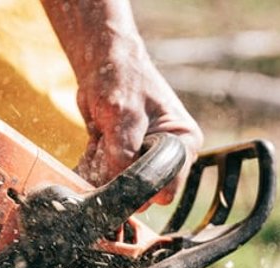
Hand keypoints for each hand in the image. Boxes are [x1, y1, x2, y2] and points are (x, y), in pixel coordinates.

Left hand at [74, 52, 202, 201]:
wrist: (104, 63)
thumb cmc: (122, 78)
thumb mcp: (124, 114)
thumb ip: (123, 152)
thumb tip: (118, 188)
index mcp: (184, 143)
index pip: (168, 186)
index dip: (142, 187)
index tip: (118, 173)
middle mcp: (170, 157)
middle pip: (145, 192)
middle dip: (120, 178)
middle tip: (107, 147)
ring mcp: (148, 160)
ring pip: (123, 188)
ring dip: (104, 171)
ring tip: (102, 139)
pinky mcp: (127, 161)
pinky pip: (108, 180)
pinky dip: (95, 167)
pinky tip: (95, 144)